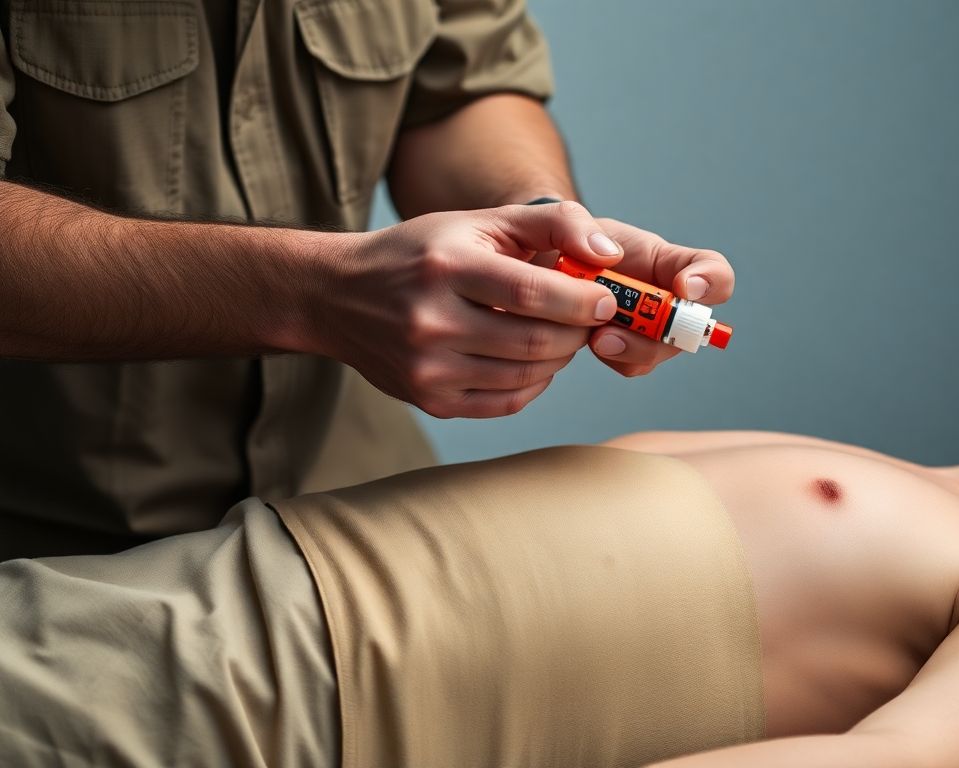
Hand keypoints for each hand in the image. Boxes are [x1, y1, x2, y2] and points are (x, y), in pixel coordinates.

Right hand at [311, 202, 625, 417]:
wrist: (338, 297)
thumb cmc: (423, 253)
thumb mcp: (480, 220)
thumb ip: (552, 223)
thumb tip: (610, 252)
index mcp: (447, 266)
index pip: (532, 293)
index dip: (582, 302)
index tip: (606, 301)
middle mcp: (432, 320)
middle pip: (535, 342)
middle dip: (577, 333)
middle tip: (589, 320)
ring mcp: (427, 368)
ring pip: (526, 376)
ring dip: (559, 358)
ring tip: (561, 335)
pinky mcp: (429, 400)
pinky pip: (506, 402)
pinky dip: (534, 383)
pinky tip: (533, 361)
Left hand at [550, 217, 734, 376]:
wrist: (544, 271)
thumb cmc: (570, 244)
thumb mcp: (572, 222)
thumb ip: (577, 224)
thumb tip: (606, 256)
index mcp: (670, 264)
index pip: (715, 272)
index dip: (711, 282)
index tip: (684, 286)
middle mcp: (669, 300)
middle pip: (690, 327)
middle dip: (660, 332)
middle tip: (623, 326)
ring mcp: (649, 329)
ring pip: (657, 351)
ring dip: (630, 348)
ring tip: (596, 337)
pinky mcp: (625, 351)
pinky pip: (629, 364)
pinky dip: (610, 354)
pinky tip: (586, 337)